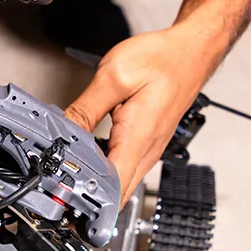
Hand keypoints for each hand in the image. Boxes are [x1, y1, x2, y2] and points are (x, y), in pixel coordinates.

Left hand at [63, 25, 225, 200]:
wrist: (191, 51)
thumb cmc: (162, 59)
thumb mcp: (113, 77)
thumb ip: (85, 109)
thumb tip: (62, 131)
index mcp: (138, 139)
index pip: (113, 190)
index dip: (87, 199)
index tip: (66, 197)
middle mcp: (146, 151)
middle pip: (115, 192)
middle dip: (87, 193)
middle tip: (60, 184)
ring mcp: (149, 149)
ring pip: (120, 180)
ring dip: (94, 179)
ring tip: (68, 168)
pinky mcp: (148, 142)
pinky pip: (124, 165)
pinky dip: (104, 165)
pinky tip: (87, 154)